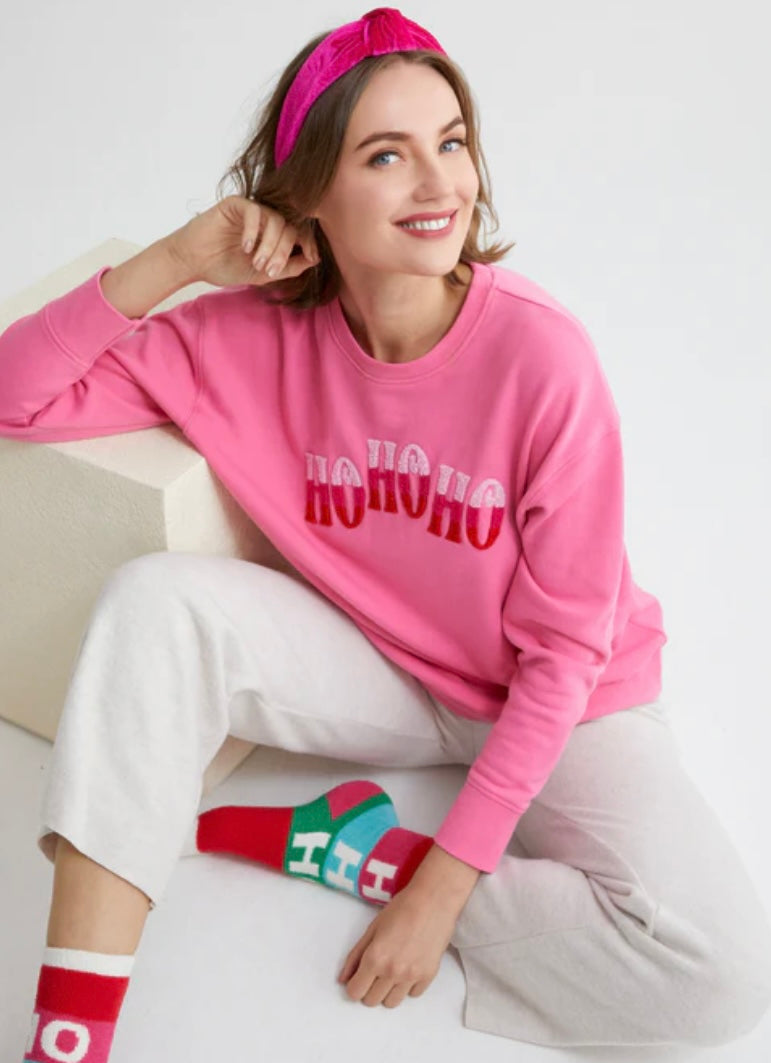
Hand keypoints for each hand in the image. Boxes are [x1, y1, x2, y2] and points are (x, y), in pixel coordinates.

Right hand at [166, 194, 318, 289]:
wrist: (194, 262)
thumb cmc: (225, 267)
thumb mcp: (263, 274)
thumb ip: (288, 267)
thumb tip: (315, 259)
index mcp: (275, 235)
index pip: (300, 233)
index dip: (310, 243)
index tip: (312, 257)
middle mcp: (266, 220)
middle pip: (290, 227)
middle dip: (283, 251)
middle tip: (269, 270)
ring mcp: (252, 211)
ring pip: (275, 220)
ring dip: (270, 244)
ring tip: (256, 262)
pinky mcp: (236, 204)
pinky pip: (254, 211)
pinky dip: (253, 230)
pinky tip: (246, 246)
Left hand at [338, 883, 459, 1008]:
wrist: (434, 901)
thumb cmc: (401, 908)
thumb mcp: (372, 928)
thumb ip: (355, 955)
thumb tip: (343, 979)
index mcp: (374, 958)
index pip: (355, 992)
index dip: (354, 985)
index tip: (359, 976)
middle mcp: (392, 972)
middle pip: (371, 1001)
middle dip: (369, 989)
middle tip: (375, 971)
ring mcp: (411, 977)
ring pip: (392, 1003)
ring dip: (388, 991)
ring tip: (392, 971)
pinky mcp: (428, 976)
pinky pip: (412, 994)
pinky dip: (408, 986)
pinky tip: (409, 966)